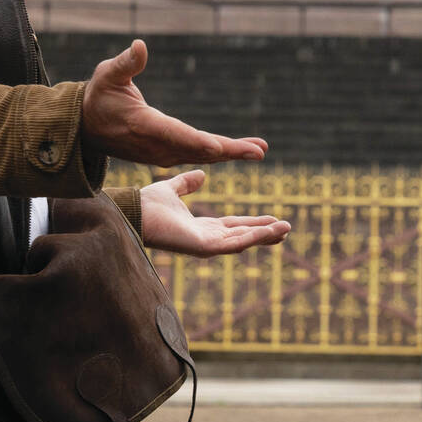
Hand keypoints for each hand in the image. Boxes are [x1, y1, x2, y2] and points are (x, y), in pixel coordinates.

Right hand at [81, 41, 268, 166]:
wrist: (86, 128)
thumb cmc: (99, 96)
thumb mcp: (107, 74)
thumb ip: (126, 63)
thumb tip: (140, 45)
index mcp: (143, 125)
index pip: (175, 134)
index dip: (197, 141)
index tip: (220, 147)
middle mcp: (156, 146)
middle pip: (197, 150)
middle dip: (229, 150)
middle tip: (259, 151)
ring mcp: (161, 154)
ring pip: (201, 156)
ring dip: (230, 153)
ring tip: (259, 149)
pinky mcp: (166, 155)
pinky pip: (196, 155)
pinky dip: (219, 153)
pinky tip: (239, 150)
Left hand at [137, 170, 290, 256]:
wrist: (135, 210)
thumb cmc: (147, 205)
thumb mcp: (172, 189)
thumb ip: (186, 183)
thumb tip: (200, 174)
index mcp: (200, 227)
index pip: (233, 226)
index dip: (253, 223)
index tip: (272, 219)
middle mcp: (205, 239)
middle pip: (242, 236)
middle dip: (264, 233)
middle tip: (286, 228)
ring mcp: (206, 245)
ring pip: (243, 242)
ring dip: (265, 236)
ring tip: (286, 229)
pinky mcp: (204, 247)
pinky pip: (235, 244)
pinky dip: (255, 237)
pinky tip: (271, 230)